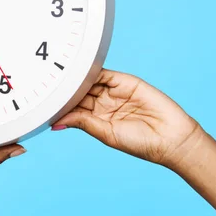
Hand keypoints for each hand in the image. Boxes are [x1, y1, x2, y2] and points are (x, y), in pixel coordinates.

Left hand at [52, 69, 202, 168]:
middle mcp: (103, 104)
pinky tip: (78, 72)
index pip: (73, 107)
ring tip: (59, 78)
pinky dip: (91, 71)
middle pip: (78, 92)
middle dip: (65, 90)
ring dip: (75, 79)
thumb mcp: (107, 134)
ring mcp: (113, 92)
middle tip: (47, 86)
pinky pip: (104, 74)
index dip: (60, 105)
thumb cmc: (141, 143)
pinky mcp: (125, 82)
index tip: (44, 103)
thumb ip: (84, 123)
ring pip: (88, 81)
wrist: (171, 138)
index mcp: (96, 118)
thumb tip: (57, 122)